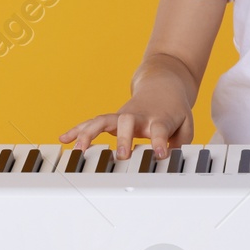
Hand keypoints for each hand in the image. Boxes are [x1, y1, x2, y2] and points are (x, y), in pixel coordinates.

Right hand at [59, 91, 192, 159]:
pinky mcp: (112, 119)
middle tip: (121, 156)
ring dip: (91, 133)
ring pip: (105, 120)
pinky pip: (93, 123)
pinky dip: (78, 130)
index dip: (160, 141)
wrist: (163, 85)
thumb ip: (180, 145)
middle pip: (128, 121)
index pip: (161, 128)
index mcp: (160, 118)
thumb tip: (170, 164)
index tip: (159, 154)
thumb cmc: (173, 110)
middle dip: (123, 138)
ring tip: (78, 149)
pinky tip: (64, 138)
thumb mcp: (185, 126)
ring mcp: (123, 116)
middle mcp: (139, 116)